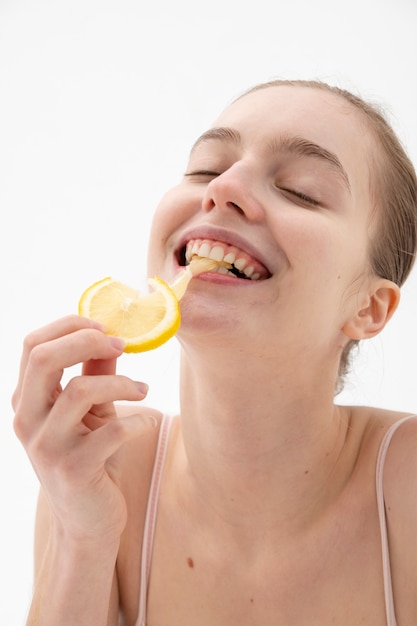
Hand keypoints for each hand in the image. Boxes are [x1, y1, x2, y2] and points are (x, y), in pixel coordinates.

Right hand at [12, 315, 153, 542]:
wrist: (88, 520)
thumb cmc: (90, 457)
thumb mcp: (91, 410)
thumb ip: (96, 373)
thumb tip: (113, 336)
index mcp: (27, 400)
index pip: (32, 345)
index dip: (69, 326)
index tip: (104, 327)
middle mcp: (28, 420)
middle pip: (44, 358)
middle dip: (87, 341)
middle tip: (121, 345)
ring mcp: (47, 447)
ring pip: (81, 390)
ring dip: (121, 383)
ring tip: (142, 389)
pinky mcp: (73, 470)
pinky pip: (112, 431)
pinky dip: (138, 422)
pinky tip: (147, 425)